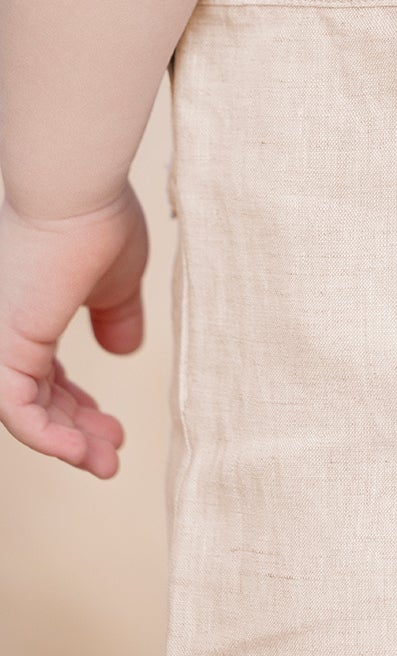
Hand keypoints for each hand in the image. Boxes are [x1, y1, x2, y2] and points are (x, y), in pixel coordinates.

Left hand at [0, 184, 146, 476]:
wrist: (77, 194)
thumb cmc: (97, 220)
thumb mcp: (116, 278)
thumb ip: (116, 315)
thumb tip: (124, 350)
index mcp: (29, 312)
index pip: (45, 377)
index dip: (78, 408)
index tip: (114, 425)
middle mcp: (7, 329)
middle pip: (38, 399)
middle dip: (78, 431)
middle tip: (111, 453)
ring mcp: (0, 341)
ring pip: (27, 413)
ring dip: (69, 443)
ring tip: (106, 463)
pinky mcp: (2, 352)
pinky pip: (17, 414)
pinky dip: (50, 440)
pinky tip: (84, 453)